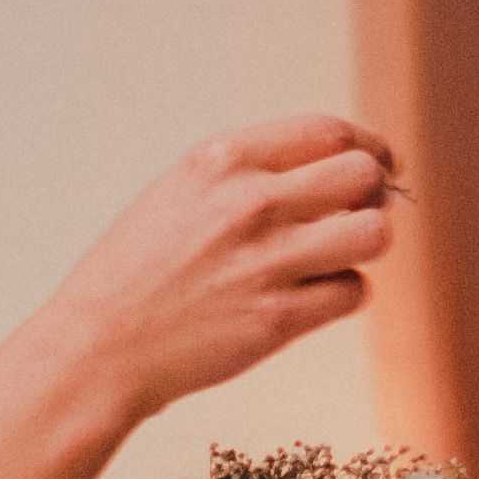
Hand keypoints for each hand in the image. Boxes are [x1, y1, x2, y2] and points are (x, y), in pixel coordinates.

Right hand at [34, 118, 401, 424]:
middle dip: (374, 194)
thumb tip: (330, 164)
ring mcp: (267, 262)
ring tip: (335, 256)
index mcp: (223, 160)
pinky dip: (341, 295)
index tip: (377, 163)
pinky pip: (353, 292)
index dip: (367, 147)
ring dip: (364, 244)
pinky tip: (309, 298)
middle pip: (364, 176)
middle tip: (357, 213)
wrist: (101, 345)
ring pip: (372, 234)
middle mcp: (251, 203)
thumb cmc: (138, 269)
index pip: (329, 132)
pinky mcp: (279, 319)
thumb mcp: (181, 190)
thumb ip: (249, 170)